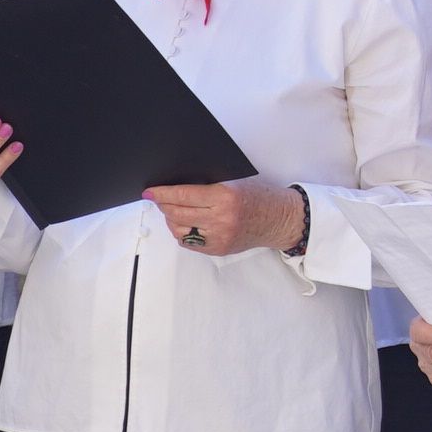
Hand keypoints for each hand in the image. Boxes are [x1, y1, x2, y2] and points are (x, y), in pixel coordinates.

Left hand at [144, 177, 307, 257]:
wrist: (281, 219)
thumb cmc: (260, 197)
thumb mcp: (236, 183)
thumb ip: (208, 187)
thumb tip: (176, 189)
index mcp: (225, 197)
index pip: (183, 195)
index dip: (163, 193)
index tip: (150, 192)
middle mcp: (221, 218)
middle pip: (177, 213)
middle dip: (164, 205)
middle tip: (159, 200)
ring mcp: (219, 236)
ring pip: (180, 230)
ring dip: (172, 220)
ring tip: (173, 212)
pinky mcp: (219, 249)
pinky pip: (190, 242)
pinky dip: (183, 232)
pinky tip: (186, 224)